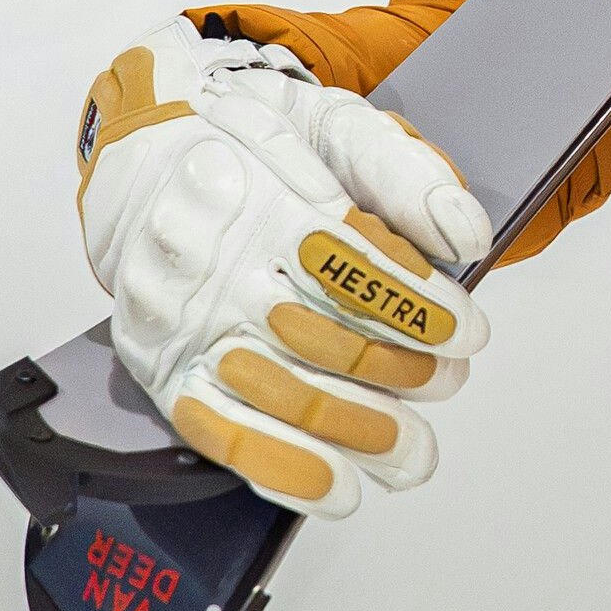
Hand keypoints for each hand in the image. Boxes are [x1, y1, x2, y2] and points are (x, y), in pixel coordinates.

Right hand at [74, 17, 494, 516]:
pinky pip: (218, 431)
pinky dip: (284, 469)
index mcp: (249, 190)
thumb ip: (405, 173)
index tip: (467, 331)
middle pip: (316, 336)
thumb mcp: (332, 122)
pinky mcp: (157, 364)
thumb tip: (466, 236)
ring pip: (277, 393)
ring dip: (357, 432)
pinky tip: (339, 488)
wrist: (143, 149)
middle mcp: (203, 260)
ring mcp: (175, 319)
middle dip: (398, 373)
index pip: (344, 260)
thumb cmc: (248, 137)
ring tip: (415, 451)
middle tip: (449, 383)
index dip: (415, 305)